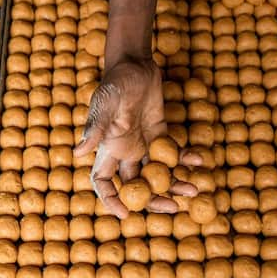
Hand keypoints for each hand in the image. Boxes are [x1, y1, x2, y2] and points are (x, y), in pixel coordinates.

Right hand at [74, 57, 200, 218]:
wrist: (135, 63)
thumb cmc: (116, 82)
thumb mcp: (105, 104)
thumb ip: (94, 128)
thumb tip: (77, 152)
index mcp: (108, 149)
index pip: (103, 182)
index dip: (111, 200)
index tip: (125, 215)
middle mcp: (124, 152)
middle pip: (136, 186)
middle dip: (153, 200)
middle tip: (173, 208)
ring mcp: (143, 144)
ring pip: (158, 174)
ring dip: (174, 184)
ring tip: (194, 189)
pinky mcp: (160, 134)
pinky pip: (173, 154)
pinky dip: (185, 159)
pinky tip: (199, 160)